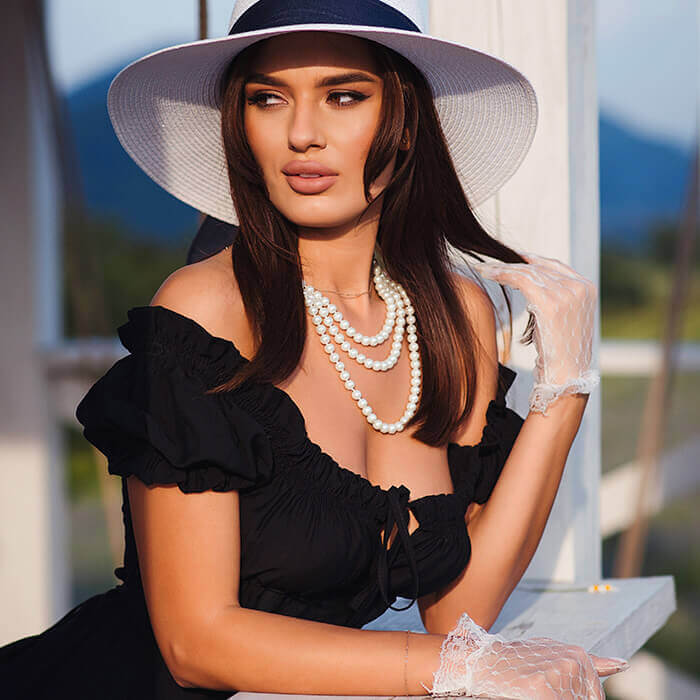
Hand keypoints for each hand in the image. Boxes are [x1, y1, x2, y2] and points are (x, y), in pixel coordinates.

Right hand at [427, 611, 628, 698]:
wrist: (479, 662)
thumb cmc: (517, 663)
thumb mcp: (556, 654)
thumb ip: (592, 662)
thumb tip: (623, 664)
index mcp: (579, 656)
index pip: (593, 697)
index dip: (573, 697)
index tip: (548, 689)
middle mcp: (573, 663)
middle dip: (561, 698)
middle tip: (535, 688)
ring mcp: (559, 676)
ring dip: (551, 699)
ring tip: (527, 689)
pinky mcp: (542, 692)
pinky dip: (536, 699)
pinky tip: (526, 690)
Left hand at [468, 250, 599, 414]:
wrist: (566, 376)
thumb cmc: (559, 353)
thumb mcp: (563, 319)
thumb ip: (555, 298)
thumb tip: (531, 285)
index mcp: (587, 287)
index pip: (554, 265)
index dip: (530, 260)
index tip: (511, 257)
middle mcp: (579, 287)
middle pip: (539, 266)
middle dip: (513, 262)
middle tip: (491, 262)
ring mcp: (567, 293)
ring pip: (528, 271)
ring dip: (503, 268)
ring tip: (484, 268)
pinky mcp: (550, 303)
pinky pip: (521, 280)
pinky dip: (502, 274)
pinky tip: (487, 273)